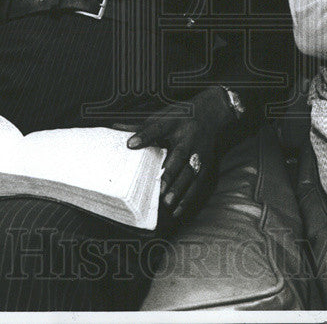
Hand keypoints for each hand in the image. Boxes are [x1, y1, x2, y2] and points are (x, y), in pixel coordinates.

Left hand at [116, 88, 234, 217]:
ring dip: (180, 188)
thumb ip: (142, 128)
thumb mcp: (163, 117)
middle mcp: (189, 138)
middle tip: (158, 189)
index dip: (145, 135)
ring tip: (167, 203)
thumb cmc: (181, 118)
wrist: (211, 114)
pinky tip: (177, 211)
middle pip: (179, 155)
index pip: (158, 127)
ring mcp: (199, 152)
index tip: (131, 144)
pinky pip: (197, 184)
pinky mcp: (205, 165)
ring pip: (190, 173)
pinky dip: (188, 198)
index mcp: (175, 123)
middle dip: (169, 173)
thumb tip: (115, 128)